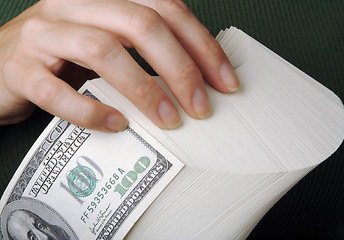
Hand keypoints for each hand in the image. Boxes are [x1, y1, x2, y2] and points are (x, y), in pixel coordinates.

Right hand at [0, 0, 238, 131]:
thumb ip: (143, 51)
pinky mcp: (18, 70)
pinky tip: (118, 125)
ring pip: (102, 49)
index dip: (201, 45)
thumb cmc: (64, 58)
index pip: (166, 9)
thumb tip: (196, 78)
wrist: (2, 65)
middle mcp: (74, 5)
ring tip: (169, 121)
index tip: (225, 83)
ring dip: (144, 89)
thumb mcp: (109, 43)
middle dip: (180, 68)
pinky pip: (57, 92)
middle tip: (201, 107)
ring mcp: (43, 34)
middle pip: (141, 23)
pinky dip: (92, 111)